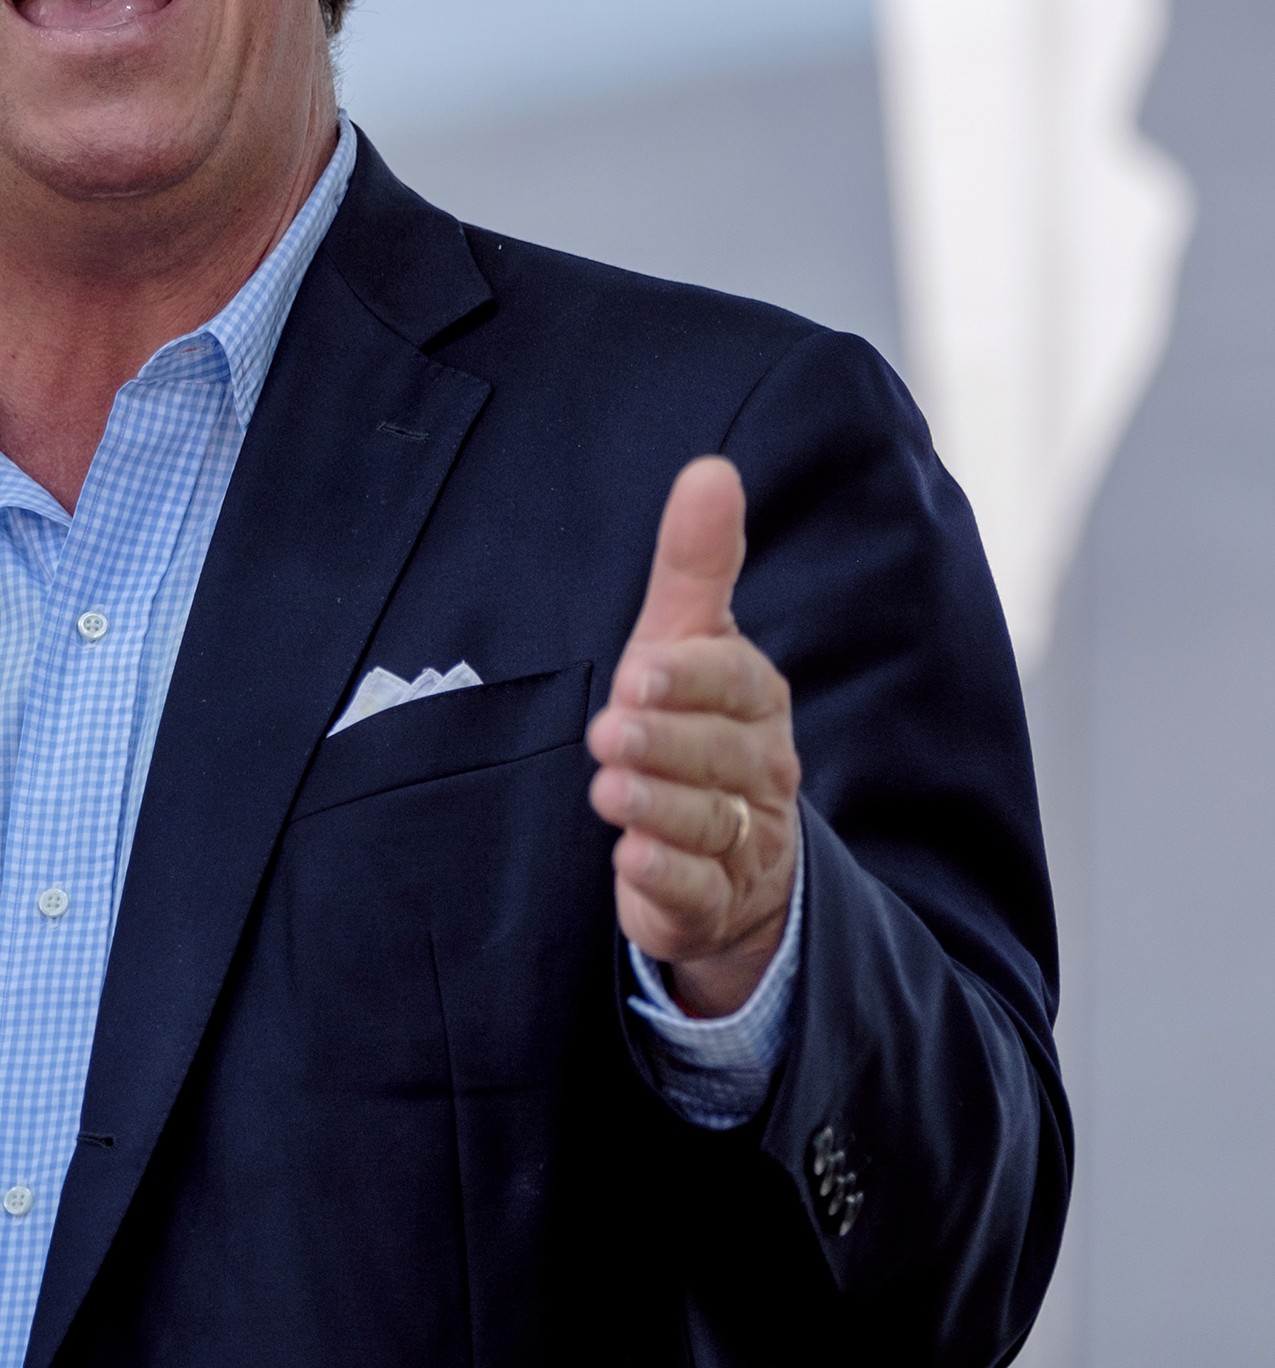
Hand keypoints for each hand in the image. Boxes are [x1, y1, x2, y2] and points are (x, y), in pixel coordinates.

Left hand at [586, 457, 800, 1016]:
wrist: (725, 854)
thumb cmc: (692, 722)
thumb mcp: (686, 640)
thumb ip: (696, 564)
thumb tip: (711, 469)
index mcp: (754, 700)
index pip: (736, 684)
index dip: (691, 679)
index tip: (640, 670)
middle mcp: (758, 770)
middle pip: (722, 755)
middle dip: (666, 742)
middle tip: (609, 730)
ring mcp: (741, 840)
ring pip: (709, 822)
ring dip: (658, 806)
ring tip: (609, 789)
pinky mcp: (709, 899)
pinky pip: (697, 890)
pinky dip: (665, 878)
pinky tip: (630, 861)